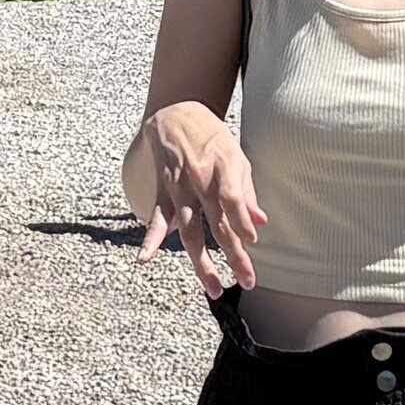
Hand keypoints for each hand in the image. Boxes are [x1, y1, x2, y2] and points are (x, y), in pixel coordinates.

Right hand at [135, 103, 264, 288]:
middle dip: (233, 253)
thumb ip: (246, 191)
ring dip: (201, 262)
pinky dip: (151, 240)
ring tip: (213, 288)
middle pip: (216, 222)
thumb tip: (260, 223)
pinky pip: (157, 220)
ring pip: (190, 231)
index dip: (241, 218)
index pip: (231, 196)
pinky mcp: (163, 194)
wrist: (174, 115)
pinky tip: (144, 260)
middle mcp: (199, 180)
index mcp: (222, 166)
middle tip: (247, 281)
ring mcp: (178, 189)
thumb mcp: (237, 156)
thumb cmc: (212, 140)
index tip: (252, 241)